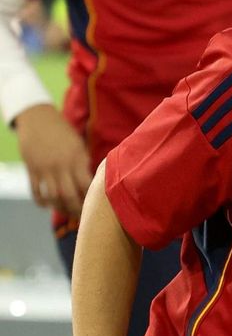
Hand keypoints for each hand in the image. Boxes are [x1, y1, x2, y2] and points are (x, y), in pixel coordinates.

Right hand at [13, 104, 90, 218]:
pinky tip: (48, 205)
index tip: (97, 206)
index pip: (86, 185)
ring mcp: (44, 168)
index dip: (91, 198)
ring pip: (52, 196)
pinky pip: (35, 191)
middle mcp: (60, 165)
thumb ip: (83, 164)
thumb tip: (94, 185)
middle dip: (76, 209)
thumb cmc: (63, 133)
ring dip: (59, 208)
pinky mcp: (31, 169)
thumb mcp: (78, 146)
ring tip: (67, 212)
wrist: (37, 118)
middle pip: (69, 195)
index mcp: (77, 159)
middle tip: (82, 217)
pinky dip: (41, 201)